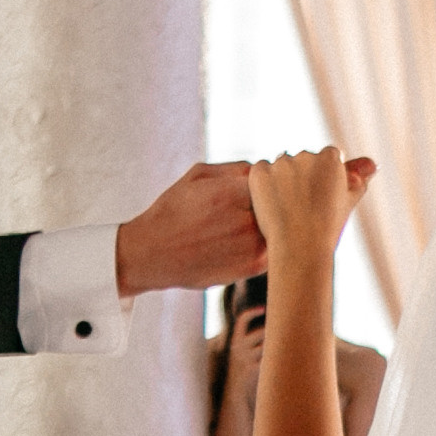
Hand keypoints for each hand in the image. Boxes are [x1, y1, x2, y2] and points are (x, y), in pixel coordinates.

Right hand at [116, 162, 272, 298]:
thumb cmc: (174, 210)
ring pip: (281, 228)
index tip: (264, 184)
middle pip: (281, 204)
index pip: (272, 179)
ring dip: (277, 224)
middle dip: (275, 202)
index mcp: (232, 192)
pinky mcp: (252, 267)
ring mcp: (251, 246)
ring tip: (253, 223)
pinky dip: (272, 244)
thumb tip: (266, 167)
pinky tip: (254, 240)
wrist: (154, 254)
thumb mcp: (198, 175)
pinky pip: (275, 250)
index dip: (270, 181)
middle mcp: (245, 220)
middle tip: (266, 204)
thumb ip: (235, 168)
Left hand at [247, 148, 372, 268]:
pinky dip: (262, 184)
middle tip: (302, 208)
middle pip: (302, 161)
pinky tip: (270, 204)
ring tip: (287, 209)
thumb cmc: (328, 229)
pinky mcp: (259, 172)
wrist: (300, 247)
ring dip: (281, 180)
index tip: (319, 198)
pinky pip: (260, 171)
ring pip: (281, 166)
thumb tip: (373, 164)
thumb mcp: (348, 202)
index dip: (322, 179)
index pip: (327, 158)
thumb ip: (359, 179)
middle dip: (301, 178)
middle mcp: (306, 154)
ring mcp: (281, 162)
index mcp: (330, 158)